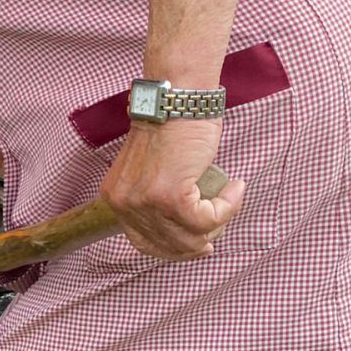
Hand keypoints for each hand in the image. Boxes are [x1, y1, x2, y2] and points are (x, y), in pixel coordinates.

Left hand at [99, 117, 246, 260]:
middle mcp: (124, 205)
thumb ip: (154, 202)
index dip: (176, 248)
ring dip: (219, 221)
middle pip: (170, 246)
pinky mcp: (171, 197)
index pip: (145, 243)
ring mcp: (146, 203)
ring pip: (192, 237)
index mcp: (115, 199)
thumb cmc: (171, 131)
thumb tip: (182, 236)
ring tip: (229, 198)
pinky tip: (235, 187)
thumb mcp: (149, 173)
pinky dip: (228, 206)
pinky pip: (209, 220)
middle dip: (201, 240)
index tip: (199, 244)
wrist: (176, 101)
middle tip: (220, 224)